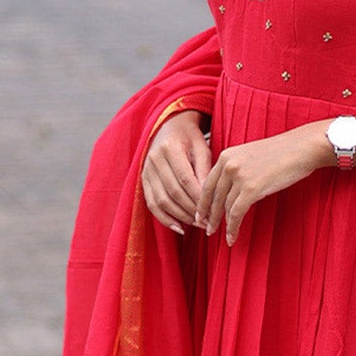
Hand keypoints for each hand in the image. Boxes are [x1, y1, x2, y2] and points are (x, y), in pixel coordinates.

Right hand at [141, 110, 211, 232]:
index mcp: (170, 147)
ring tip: (198, 224)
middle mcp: (154, 159)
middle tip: (208, 222)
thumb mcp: (202, 148)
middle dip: (191, 210)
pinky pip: (152, 204)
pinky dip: (165, 219)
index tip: (213, 210)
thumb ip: (204, 170)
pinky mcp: (143, 181)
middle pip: (173, 192)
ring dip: (181, 216)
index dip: (198, 197)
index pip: (185, 178)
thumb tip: (208, 197)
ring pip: (161, 201)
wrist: (169, 128)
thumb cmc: (190, 139)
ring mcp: (146, 171)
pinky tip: (180, 228)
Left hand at [196, 125, 323, 245]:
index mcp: (226, 155)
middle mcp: (228, 164)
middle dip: (209, 216)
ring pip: (225, 207)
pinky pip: (236, 213)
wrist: (301, 147)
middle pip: (213, 197)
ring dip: (222, 224)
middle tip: (207, 229)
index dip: (203, 202)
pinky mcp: (251, 188)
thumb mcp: (250, 156)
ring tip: (221, 236)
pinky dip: (233, 228)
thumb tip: (229, 191)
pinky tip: (232, 237)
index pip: (208, 183)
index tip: (201, 215)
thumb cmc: (282, 152)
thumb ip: (236, 169)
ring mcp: (239, 176)